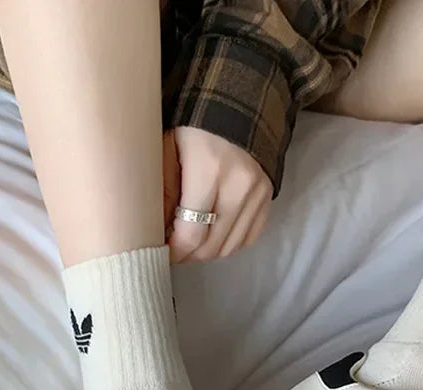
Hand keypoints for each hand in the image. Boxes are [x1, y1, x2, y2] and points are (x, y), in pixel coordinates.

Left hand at [167, 126, 271, 263]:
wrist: (238, 102)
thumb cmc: (193, 123)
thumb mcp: (167, 147)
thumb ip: (161, 190)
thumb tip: (154, 230)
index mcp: (209, 171)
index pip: (192, 233)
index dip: (175, 251)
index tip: (161, 251)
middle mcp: (239, 187)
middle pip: (212, 246)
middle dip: (189, 255)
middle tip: (173, 249)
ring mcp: (258, 195)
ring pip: (230, 247)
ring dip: (208, 252)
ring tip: (191, 243)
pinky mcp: (268, 198)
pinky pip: (248, 238)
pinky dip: (228, 244)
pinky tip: (213, 235)